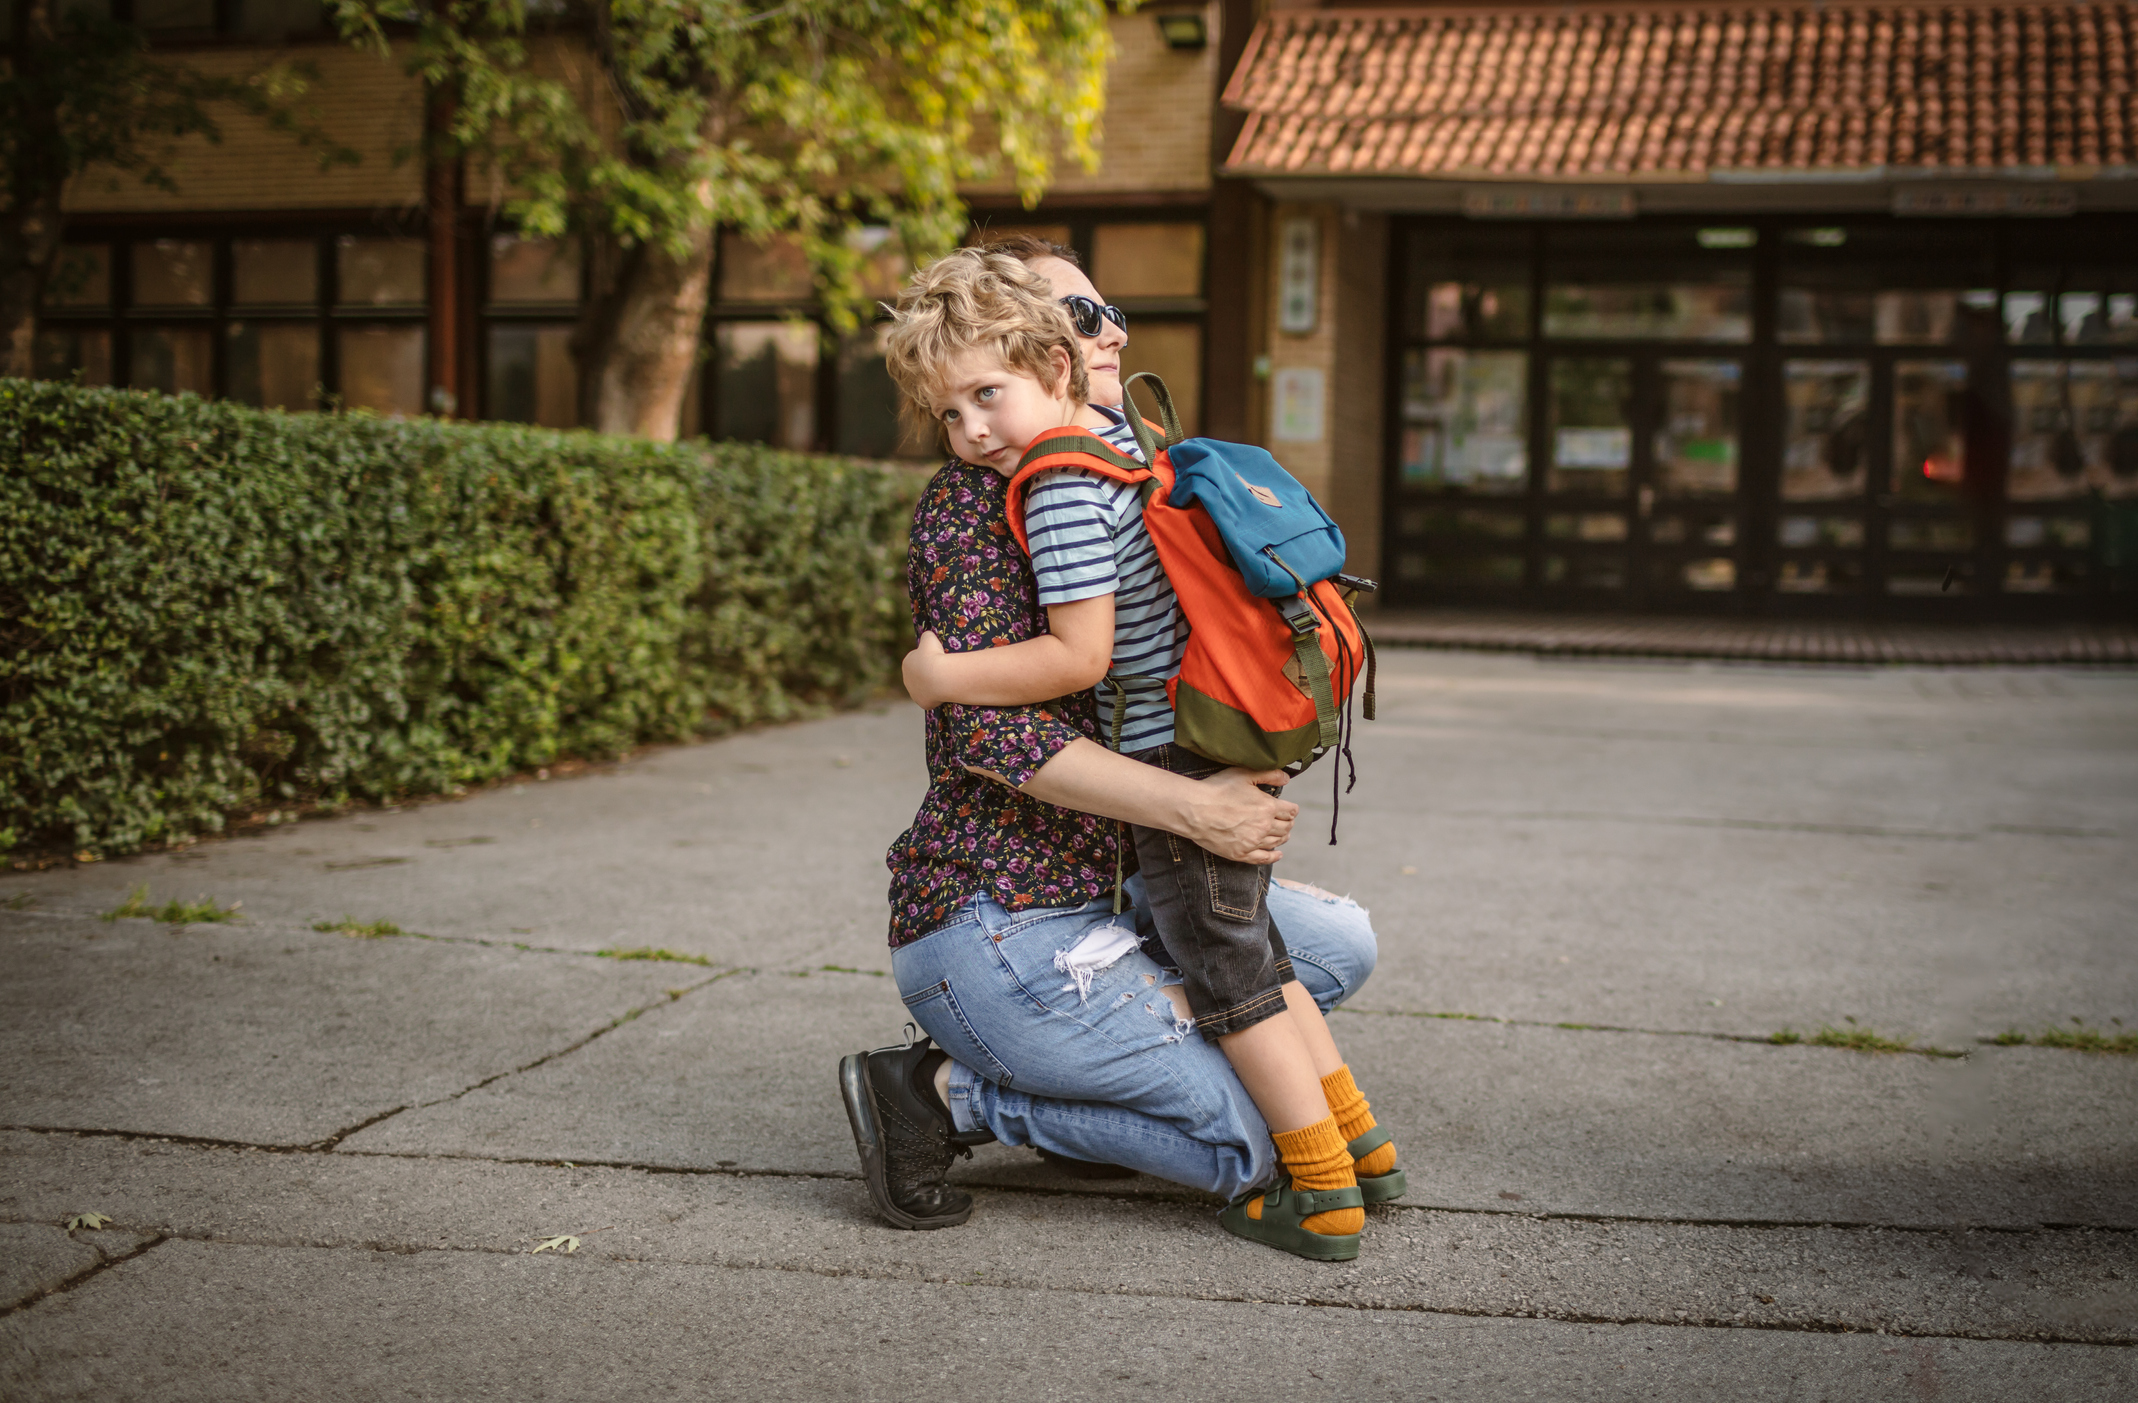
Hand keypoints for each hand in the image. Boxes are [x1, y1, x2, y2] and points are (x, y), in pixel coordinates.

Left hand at [901, 630, 948, 709]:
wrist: (940, 676)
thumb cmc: (934, 655)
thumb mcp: (930, 638)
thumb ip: (927, 636)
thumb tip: (928, 635)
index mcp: (907, 663)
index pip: (917, 660)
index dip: (928, 659)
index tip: (938, 659)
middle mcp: (907, 679)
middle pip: (920, 676)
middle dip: (929, 673)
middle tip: (942, 670)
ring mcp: (914, 693)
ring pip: (924, 688)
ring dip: (932, 685)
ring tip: (944, 681)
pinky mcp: (922, 703)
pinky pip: (931, 699)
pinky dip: (937, 697)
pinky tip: (944, 691)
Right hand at [1181, 767, 1296, 864]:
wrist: (1194, 810)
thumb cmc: (1217, 790)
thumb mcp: (1243, 774)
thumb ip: (1269, 774)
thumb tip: (1286, 778)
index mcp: (1268, 807)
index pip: (1291, 811)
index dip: (1291, 809)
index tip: (1288, 808)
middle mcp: (1264, 827)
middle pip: (1286, 827)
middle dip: (1288, 823)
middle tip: (1285, 820)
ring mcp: (1253, 842)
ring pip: (1277, 842)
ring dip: (1283, 837)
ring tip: (1282, 834)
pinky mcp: (1241, 854)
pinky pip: (1263, 858)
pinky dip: (1274, 856)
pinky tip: (1277, 854)